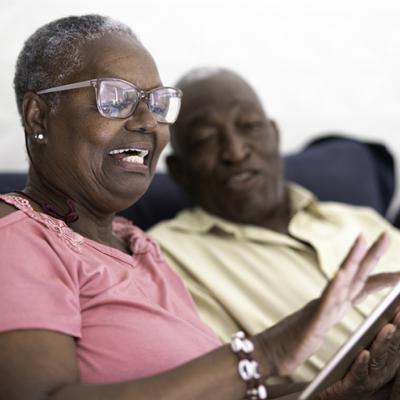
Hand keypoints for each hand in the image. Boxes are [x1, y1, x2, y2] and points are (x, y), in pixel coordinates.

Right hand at [255, 232, 391, 376]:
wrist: (268, 353)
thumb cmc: (291, 344)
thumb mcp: (317, 330)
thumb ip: (326, 317)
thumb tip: (331, 311)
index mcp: (332, 306)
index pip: (360, 289)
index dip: (379, 277)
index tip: (398, 269)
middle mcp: (328, 303)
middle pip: (353, 276)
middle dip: (370, 255)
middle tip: (386, 234)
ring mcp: (319, 310)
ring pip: (339, 282)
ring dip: (351, 260)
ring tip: (362, 240)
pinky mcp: (311, 323)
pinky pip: (324, 303)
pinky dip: (333, 286)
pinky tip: (341, 273)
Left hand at [319, 311, 399, 399]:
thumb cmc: (356, 379)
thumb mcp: (371, 359)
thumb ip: (382, 343)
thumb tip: (389, 320)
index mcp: (387, 362)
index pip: (397, 340)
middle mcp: (383, 371)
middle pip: (392, 347)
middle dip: (398, 329)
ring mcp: (370, 380)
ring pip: (378, 359)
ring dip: (383, 343)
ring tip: (388, 327)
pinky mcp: (353, 387)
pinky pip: (358, 375)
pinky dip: (361, 364)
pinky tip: (363, 353)